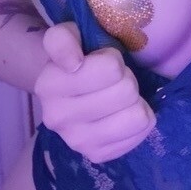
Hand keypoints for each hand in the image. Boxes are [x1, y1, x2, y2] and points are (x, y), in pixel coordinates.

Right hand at [34, 23, 155, 163]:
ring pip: (137, 116)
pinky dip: (139, 118)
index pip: (110, 69)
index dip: (113, 59)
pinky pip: (141, 132)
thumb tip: (73, 63)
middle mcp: (58, 118)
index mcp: (48, 85)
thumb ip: (62, 39)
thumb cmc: (75, 56)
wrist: (66, 90)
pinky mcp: (97, 155)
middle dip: (126, 78)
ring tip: (118, 96)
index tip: (102, 60)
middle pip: (126, 91)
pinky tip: (122, 113)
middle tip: (114, 79)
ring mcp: (77, 142)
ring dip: (134, 100)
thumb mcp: (66, 34)